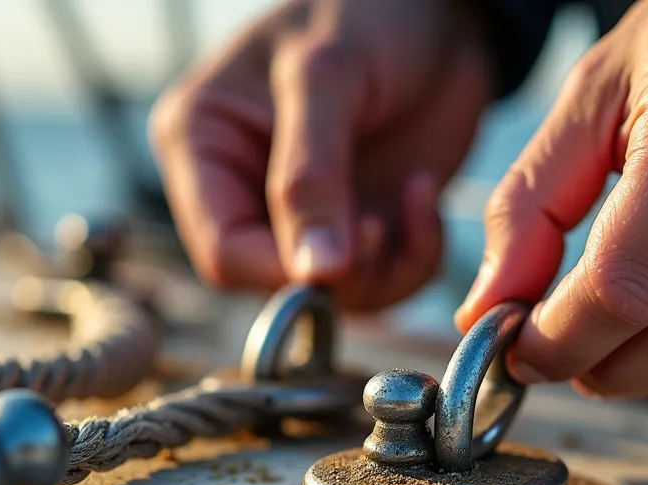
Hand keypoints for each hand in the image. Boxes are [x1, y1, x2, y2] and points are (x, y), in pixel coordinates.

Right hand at [151, 0, 491, 310]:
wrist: (443, 8)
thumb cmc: (368, 13)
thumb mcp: (327, 77)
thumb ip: (311, 174)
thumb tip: (312, 273)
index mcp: (204, 146)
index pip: (221, 249)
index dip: (277, 270)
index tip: (335, 261)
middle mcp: (246, 189)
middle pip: (274, 282)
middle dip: (336, 272)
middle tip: (380, 225)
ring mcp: (309, 212)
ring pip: (335, 293)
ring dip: (383, 267)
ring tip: (412, 197)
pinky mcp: (364, 223)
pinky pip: (385, 279)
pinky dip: (415, 255)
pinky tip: (424, 192)